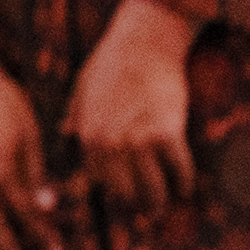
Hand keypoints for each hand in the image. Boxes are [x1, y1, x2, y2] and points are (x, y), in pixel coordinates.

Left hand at [66, 0, 195, 205]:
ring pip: (151, 189)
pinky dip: (184, 180)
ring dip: (162, 199)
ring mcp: (137, 138)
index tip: (127, 197)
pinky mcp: (166, 132)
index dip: (116, 190)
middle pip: (125, 191)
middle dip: (139, 201)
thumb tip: (64, 135)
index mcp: (86, 133)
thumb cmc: (112, 62)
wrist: (143, 42)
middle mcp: (108, 141)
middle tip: (151, 207)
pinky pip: (178, 170)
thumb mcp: (82, 89)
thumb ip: (75, 116)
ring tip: (169, 200)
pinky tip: (185, 185)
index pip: (100, 179)